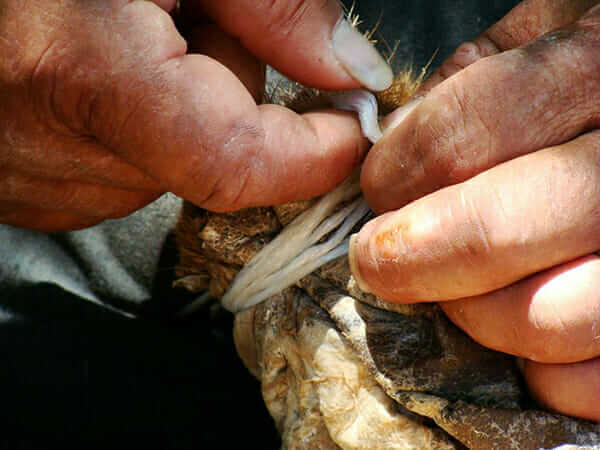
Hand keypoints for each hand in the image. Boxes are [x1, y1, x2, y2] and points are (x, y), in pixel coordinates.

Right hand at [0, 0, 391, 230]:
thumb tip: (350, 71)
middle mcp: (54, 150)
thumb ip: (275, 7)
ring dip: (180, 115)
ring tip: (132, 42)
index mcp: (89, 76)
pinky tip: (103, 81)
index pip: (237, 163)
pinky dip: (138, 134)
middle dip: (231, 96)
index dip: (311, 153)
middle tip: (191, 22)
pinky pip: (123, 177)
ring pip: (172, 172)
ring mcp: (36, 180)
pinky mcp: (30, 190)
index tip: (348, 123)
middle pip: (213, 161)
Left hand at [350, 0, 599, 420]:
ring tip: (457, 290)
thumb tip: (397, 140)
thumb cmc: (598, 75)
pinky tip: (523, 320)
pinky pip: (591, 382)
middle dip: (408, 259)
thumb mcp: (548, 34)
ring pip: (544, 320)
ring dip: (472, 313)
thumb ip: (473, 77)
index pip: (456, 139)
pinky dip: (539, 371)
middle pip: (494, 235)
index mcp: (598, 70)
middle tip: (379, 258)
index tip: (378, 187)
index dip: (393, 173)